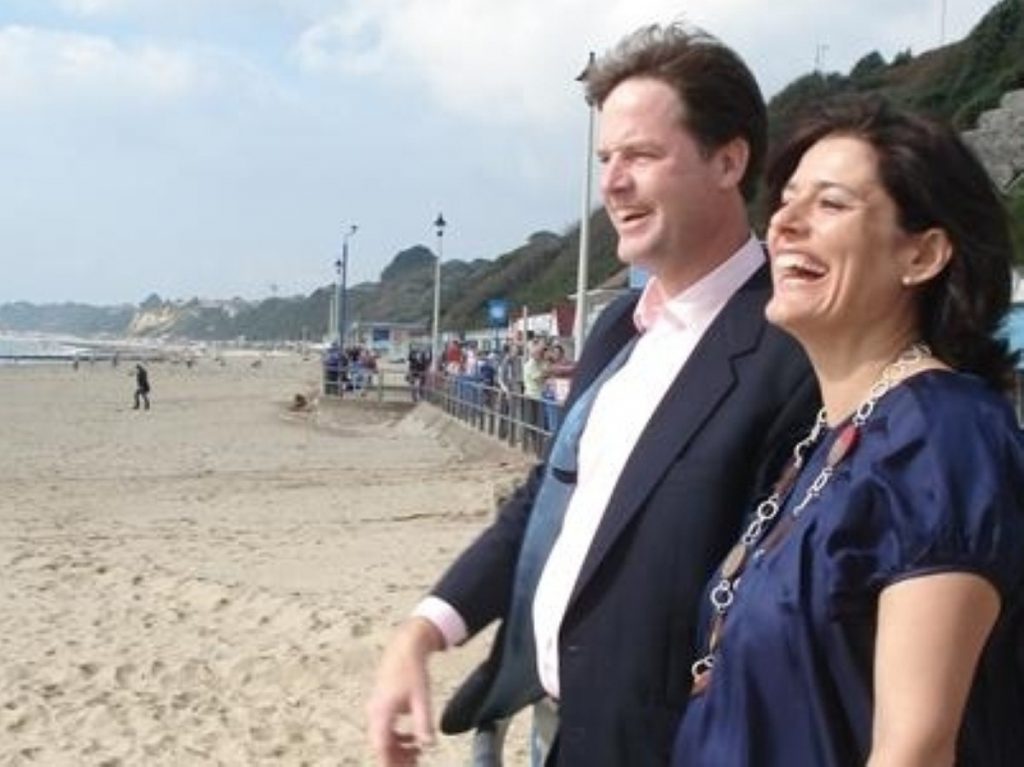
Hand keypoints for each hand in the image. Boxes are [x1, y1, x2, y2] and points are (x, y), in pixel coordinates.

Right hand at [367, 617, 444, 765]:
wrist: (405, 647)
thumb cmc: (412, 671)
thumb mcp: (421, 698)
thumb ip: (423, 723)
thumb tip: (427, 746)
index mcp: (382, 712)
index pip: (381, 746)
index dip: (389, 763)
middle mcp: (374, 713)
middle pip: (381, 745)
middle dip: (396, 759)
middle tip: (415, 765)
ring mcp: (376, 708)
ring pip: (383, 738)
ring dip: (398, 749)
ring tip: (417, 755)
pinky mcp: (381, 705)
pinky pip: (385, 729)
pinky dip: (398, 738)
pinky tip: (413, 738)